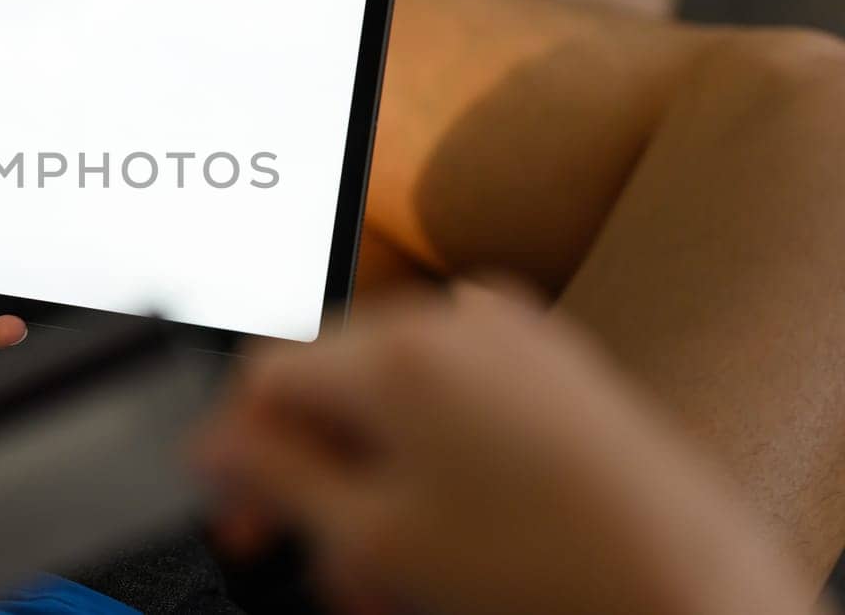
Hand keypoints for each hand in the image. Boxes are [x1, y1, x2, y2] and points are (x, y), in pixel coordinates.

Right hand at [193, 283, 813, 614]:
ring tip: (383, 560)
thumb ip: (272, 477)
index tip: (228, 502)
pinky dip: (428, 451)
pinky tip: (438, 523)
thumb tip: (214, 446)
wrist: (690, 585)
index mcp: (394, 350)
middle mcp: (450, 320)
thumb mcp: (373, 535)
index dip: (231, 446)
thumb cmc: (548, 568)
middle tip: (300, 545)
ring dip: (367, 472)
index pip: (263, 374)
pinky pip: (453, 392)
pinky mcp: (552, 361)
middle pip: (327, 381)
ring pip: (390, 395)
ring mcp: (509, 334)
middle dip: (305, 470)